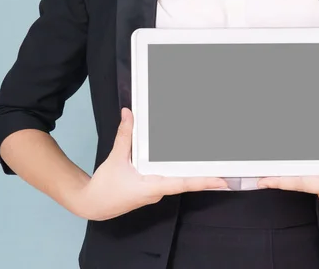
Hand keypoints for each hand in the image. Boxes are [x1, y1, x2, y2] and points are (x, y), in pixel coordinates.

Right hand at [74, 108, 228, 220]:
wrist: (93, 205)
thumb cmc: (105, 187)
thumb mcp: (115, 159)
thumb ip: (125, 135)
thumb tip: (128, 113)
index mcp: (152, 186)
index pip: (182, 183)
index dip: (203, 181)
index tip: (222, 181)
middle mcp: (158, 190)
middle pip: (185, 181)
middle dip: (205, 175)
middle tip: (225, 168)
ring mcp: (156, 190)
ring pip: (178, 179)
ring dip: (193, 172)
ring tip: (211, 162)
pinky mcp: (152, 188)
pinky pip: (169, 178)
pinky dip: (179, 170)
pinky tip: (187, 162)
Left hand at [257, 108, 318, 223]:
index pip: (301, 183)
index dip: (280, 181)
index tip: (262, 180)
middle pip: (297, 181)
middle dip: (278, 175)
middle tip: (258, 168)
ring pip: (304, 181)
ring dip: (292, 172)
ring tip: (274, 161)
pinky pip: (312, 182)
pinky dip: (305, 173)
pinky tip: (301, 164)